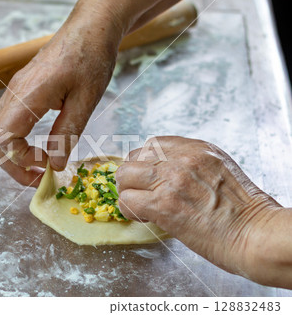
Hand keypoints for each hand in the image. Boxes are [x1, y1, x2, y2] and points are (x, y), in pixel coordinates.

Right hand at [0, 14, 120, 185]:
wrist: (90, 29)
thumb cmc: (91, 58)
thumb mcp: (86, 100)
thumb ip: (67, 134)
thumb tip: (56, 165)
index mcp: (27, 95)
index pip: (2, 140)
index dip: (20, 162)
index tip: (47, 167)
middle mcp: (14, 94)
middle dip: (12, 164)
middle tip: (38, 176)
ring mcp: (15, 91)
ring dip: (14, 153)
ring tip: (39, 164)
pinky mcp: (22, 90)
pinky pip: (8, 121)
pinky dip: (18, 140)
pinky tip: (39, 146)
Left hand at [116, 136, 283, 282]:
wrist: (257, 235)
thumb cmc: (243, 210)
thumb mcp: (220, 170)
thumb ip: (192, 164)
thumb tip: (164, 172)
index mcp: (197, 148)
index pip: (151, 144)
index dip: (143, 162)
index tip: (146, 177)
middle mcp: (182, 159)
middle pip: (133, 158)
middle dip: (132, 177)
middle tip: (141, 193)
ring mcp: (171, 180)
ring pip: (124, 176)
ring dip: (128, 192)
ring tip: (141, 206)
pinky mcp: (163, 205)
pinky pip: (127, 201)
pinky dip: (129, 211)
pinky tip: (144, 218)